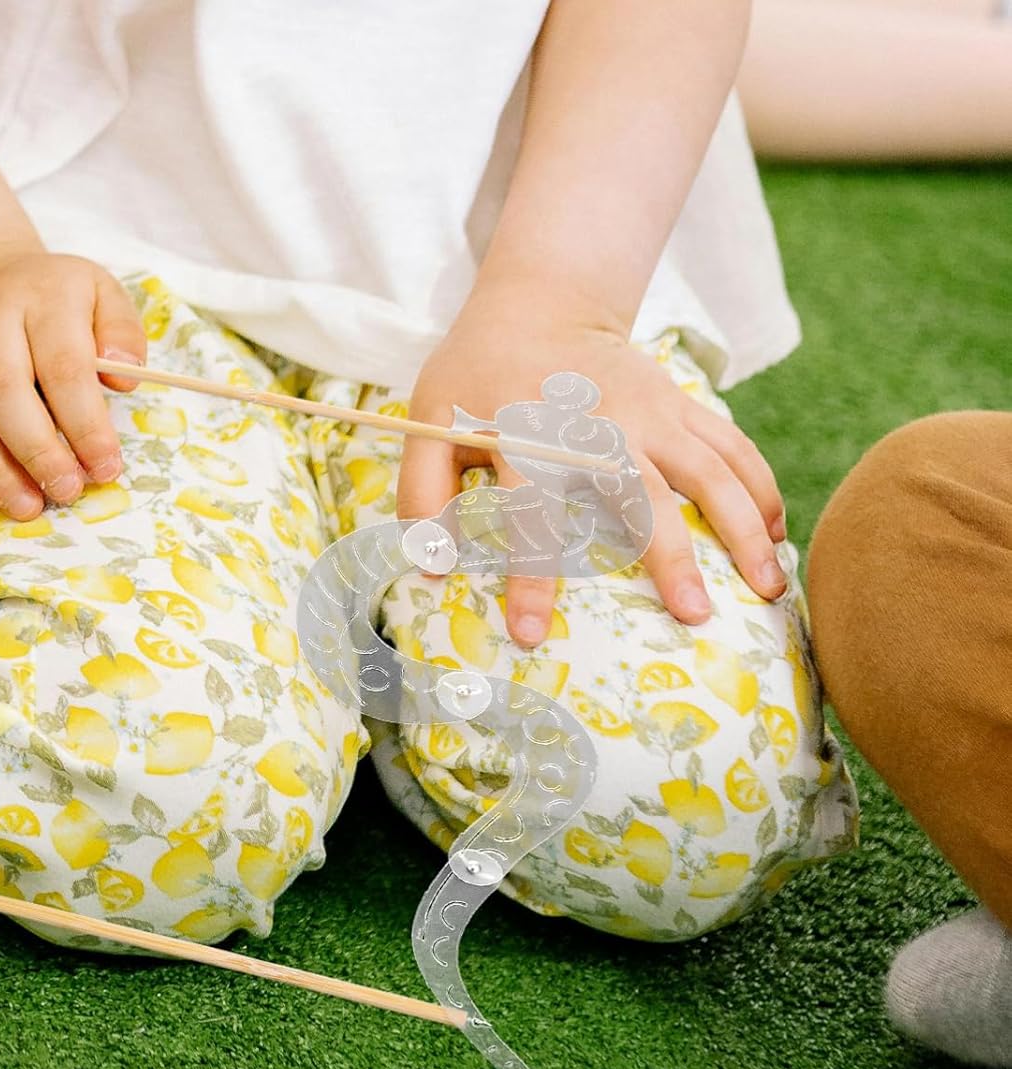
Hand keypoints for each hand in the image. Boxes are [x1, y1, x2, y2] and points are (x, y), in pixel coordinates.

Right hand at [0, 248, 146, 521]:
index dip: (85, 423)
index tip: (106, 467)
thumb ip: (122, 331)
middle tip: (68, 492)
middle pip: (2, 390)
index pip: (63, 365)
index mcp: (39, 302)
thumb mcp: (102, 294)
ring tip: (28, 508)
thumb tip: (124, 379)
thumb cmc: (56, 304)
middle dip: (37, 451)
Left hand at [398, 283, 786, 647]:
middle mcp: (601, 425)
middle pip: (643, 495)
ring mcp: (652, 412)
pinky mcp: (682, 405)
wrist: (540, 301)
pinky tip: (777, 536)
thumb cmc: (477, 376)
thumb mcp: (430, 422)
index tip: (531, 634)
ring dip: (745, 528)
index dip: (527, 576)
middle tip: (695, 617)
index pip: (529, 513)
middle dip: (672, 557)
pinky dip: (760, 488)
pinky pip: (733, 447)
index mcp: (530, 434)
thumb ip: (423, 492)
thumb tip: (431, 565)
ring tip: (771, 588)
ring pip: (712, 471)